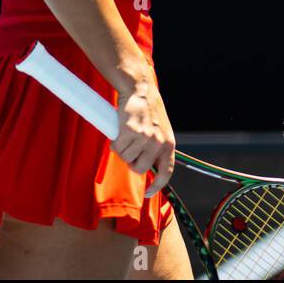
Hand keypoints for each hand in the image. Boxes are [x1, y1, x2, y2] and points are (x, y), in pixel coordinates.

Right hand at [113, 77, 175, 196]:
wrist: (141, 90)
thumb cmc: (149, 111)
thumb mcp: (161, 131)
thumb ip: (157, 148)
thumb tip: (148, 168)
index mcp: (169, 144)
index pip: (166, 172)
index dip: (157, 186)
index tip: (148, 192)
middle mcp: (158, 143)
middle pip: (139, 168)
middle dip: (131, 163)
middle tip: (129, 150)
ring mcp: (144, 137)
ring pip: (126, 158)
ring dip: (122, 149)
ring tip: (126, 135)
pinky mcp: (130, 131)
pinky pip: (117, 148)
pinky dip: (114, 143)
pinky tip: (118, 131)